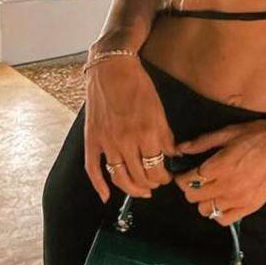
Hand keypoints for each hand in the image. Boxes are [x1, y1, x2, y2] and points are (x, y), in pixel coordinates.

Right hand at [84, 56, 176, 203]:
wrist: (111, 68)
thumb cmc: (138, 85)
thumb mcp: (158, 109)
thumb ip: (165, 136)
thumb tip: (173, 155)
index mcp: (146, 133)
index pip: (156, 169)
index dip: (163, 178)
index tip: (166, 177)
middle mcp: (126, 141)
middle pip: (139, 177)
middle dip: (151, 184)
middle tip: (156, 183)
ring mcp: (107, 142)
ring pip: (119, 178)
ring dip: (131, 189)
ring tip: (140, 191)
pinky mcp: (92, 139)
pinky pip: (93, 168)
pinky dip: (99, 185)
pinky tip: (106, 196)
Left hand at [171, 114, 265, 225]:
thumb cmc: (261, 135)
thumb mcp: (230, 132)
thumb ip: (203, 142)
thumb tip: (182, 148)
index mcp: (219, 166)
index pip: (187, 180)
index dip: (181, 176)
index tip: (185, 171)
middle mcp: (226, 186)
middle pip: (193, 197)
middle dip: (190, 187)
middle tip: (197, 178)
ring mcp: (238, 199)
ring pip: (205, 210)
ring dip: (203, 200)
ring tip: (210, 188)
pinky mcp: (250, 207)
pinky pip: (223, 219)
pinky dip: (218, 212)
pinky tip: (222, 200)